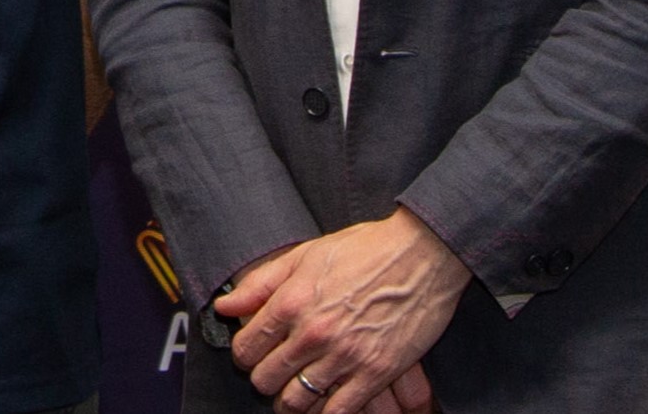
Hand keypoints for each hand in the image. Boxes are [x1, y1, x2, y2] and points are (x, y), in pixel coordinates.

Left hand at [213, 208, 466, 413]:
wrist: (422, 255)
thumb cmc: (364, 249)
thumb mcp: (304, 255)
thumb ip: (260, 284)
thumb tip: (224, 307)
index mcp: (292, 301)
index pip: (246, 348)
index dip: (244, 355)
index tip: (253, 354)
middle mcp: (313, 332)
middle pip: (266, 379)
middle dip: (265, 379)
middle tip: (275, 373)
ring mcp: (345, 356)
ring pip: (296, 401)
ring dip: (290, 400)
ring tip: (296, 391)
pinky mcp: (375, 374)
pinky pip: (337, 412)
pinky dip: (324, 412)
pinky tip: (325, 401)